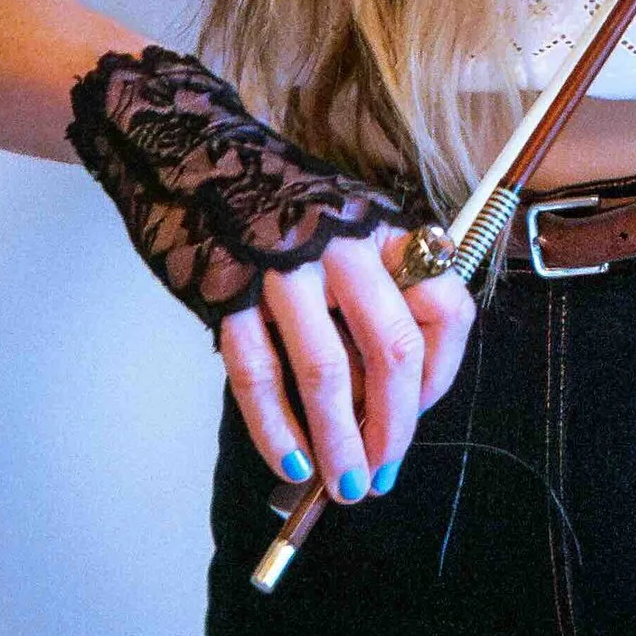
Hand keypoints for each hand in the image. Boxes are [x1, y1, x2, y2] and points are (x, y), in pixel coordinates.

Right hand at [63, 42, 475, 501]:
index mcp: (385, 232)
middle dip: (394, 427)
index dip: (442, 372)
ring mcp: (284, 269)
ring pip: (326, 372)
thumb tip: (393, 394)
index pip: (444, 306)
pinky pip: (257, 374)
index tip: (423, 412)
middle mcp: (345, 246)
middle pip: (393, 350)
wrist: (191, 150)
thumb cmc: (277, 202)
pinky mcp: (227, 292)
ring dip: (338, 442)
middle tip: (382, 473)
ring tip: (343, 485)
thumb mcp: (346, 227)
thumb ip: (375, 292)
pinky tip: (289, 461)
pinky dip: (275, 427)